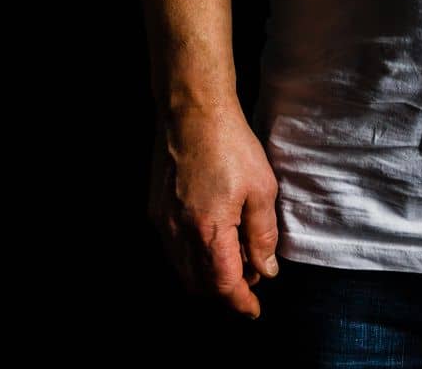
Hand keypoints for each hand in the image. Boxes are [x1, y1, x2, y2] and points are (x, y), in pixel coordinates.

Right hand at [147, 100, 280, 318]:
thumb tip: (266, 269)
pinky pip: (172, 249)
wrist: (192, 111)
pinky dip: (192, 255)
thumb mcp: (261, 188)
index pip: (223, 285)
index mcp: (209, 231)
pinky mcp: (155, 210)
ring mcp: (162, 223)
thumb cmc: (231, 144)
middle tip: (251, 274)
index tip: (254, 310)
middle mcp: (179, 234)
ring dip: (207, 274)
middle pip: (200, 284)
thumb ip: (263, 234)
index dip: (240, 301)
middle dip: (226, 289)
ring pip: (183, 269)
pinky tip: (211, 235)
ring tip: (235, 254)